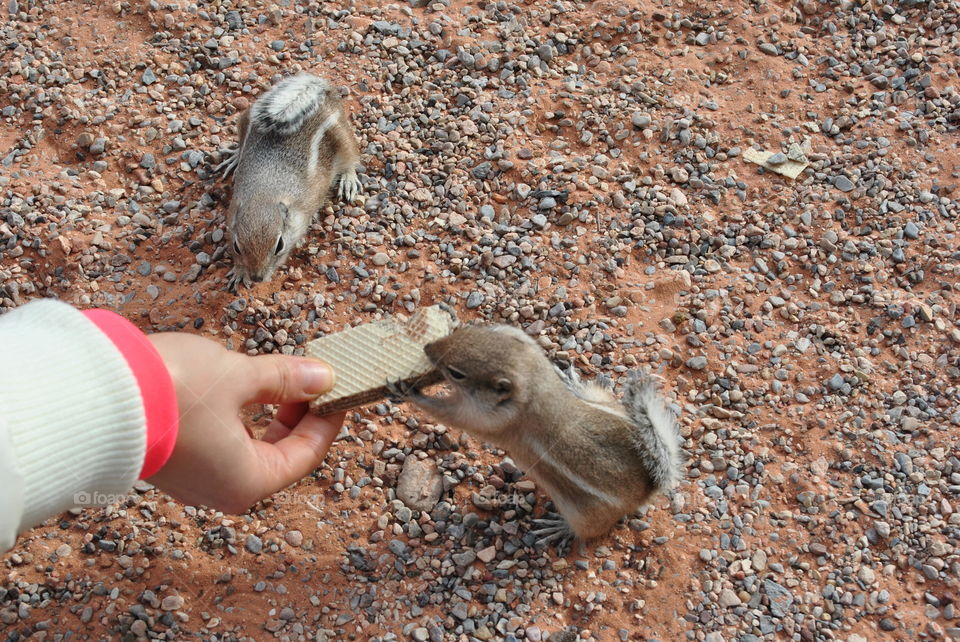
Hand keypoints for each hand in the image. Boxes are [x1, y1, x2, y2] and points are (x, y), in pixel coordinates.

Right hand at [146, 333, 343, 513]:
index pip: (306, 454)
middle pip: (279, 455)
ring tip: (281, 376)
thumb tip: (323, 378)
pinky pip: (222, 443)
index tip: (338, 388)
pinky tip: (244, 388)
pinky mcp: (173, 460)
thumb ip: (285, 379)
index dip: (327, 419)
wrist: (91, 393)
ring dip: (269, 414)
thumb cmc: (170, 390)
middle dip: (299, 415)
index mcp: (246, 482)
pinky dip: (240, 418)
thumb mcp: (239, 376)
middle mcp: (221, 489)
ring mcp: (194, 478)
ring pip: (249, 448)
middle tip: (313, 380)